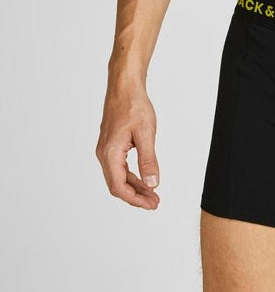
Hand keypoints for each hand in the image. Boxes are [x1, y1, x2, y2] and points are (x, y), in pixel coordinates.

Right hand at [95, 79, 160, 209]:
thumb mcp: (146, 133)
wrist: (124, 86)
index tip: (151, 204)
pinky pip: (119, 166)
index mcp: (110, 153)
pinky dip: (131, 175)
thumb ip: (148, 160)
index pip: (119, 187)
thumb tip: (152, 183)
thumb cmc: (134, 105)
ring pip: (118, 176)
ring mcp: (105, 149)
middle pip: (117, 184)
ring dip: (134, 186)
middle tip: (154, 202)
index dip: (135, 199)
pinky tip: (143, 177)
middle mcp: (104, 153)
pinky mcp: (110, 144)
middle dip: (136, 196)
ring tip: (152, 193)